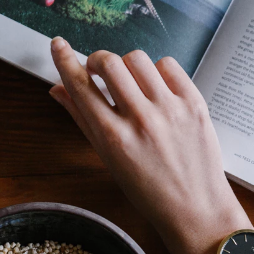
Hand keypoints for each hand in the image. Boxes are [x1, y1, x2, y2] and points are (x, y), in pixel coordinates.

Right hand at [49, 38, 250, 253]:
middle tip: (98, 70)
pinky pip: (168, 65)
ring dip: (127, 65)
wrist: (195, 209)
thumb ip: (82, 120)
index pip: (80, 86)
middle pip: (109, 62)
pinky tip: (156, 88)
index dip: (65, 60)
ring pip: (138, 59)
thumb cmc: (148, 190)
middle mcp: (141, 120)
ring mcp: (170, 109)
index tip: (58, 44)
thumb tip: (57, 89)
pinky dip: (157, 71)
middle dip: (97, 60)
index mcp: (113, 138)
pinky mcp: (194, 103)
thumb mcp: (108, 159)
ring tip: (131, 83)